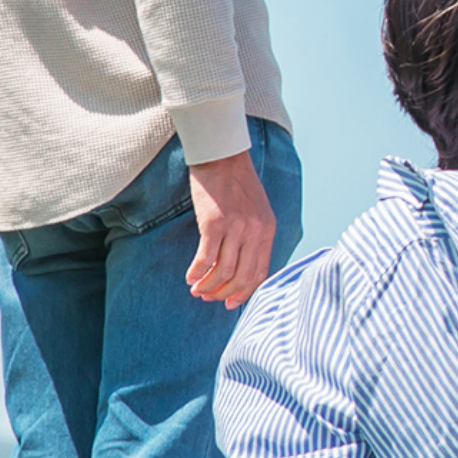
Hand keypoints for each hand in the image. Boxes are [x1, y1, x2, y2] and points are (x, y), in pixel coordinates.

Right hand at [181, 148, 275, 304]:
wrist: (221, 155)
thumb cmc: (235, 181)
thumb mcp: (256, 209)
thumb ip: (253, 235)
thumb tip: (241, 265)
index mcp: (268, 230)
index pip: (260, 273)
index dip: (245, 292)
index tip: (231, 302)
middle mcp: (255, 231)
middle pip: (242, 277)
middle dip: (223, 293)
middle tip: (208, 297)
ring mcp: (236, 228)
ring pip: (223, 272)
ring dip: (208, 286)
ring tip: (196, 289)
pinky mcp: (214, 224)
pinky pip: (205, 259)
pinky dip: (197, 273)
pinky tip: (190, 277)